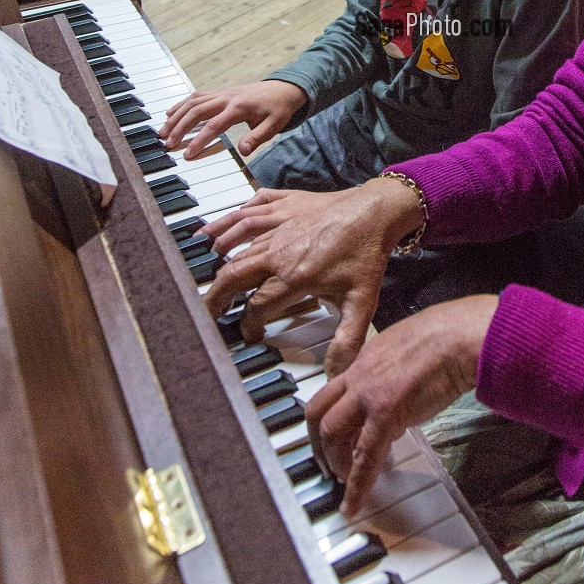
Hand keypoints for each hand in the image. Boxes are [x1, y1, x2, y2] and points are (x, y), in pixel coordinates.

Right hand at [159, 79, 306, 157]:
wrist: (284, 89)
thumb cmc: (278, 109)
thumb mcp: (274, 125)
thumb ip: (257, 138)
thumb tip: (243, 151)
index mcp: (239, 107)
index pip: (214, 125)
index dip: (199, 140)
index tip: (187, 154)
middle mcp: (227, 98)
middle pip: (196, 111)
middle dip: (179, 127)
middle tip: (167, 144)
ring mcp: (222, 93)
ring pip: (193, 102)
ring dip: (176, 116)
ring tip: (163, 131)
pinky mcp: (220, 93)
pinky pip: (197, 97)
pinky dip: (182, 104)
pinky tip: (171, 114)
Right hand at [203, 176, 423, 368]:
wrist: (374, 210)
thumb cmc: (366, 254)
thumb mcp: (362, 302)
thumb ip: (347, 340)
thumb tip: (337, 373)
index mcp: (293, 277)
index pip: (256, 307)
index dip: (248, 325)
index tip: (251, 335)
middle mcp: (278, 253)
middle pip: (232, 277)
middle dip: (216, 298)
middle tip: (209, 314)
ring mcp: (277, 229)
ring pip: (236, 249)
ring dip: (219, 268)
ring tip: (210, 285)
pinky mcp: (281, 211)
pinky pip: (244, 219)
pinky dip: (225, 228)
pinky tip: (214, 235)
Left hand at [307, 297, 497, 514]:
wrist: (460, 337)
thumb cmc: (449, 337)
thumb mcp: (410, 351)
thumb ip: (398, 375)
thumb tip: (403, 401)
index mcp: (367, 357)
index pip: (335, 390)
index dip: (332, 416)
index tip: (335, 435)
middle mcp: (360, 374)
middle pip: (318, 410)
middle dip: (317, 442)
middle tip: (327, 463)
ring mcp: (368, 393)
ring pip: (330, 432)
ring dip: (333, 461)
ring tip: (343, 482)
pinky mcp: (384, 413)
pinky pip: (363, 456)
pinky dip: (356, 485)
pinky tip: (353, 504)